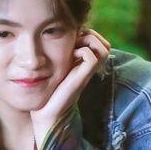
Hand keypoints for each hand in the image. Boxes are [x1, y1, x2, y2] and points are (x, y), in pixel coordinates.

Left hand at [30, 29, 109, 147]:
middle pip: (104, 44)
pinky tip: (70, 55)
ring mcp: (86, 73)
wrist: (46, 115)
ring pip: (103, 48)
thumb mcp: (52, 72)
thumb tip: (50, 41)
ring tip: (74, 45)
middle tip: (73, 39)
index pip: (97, 42)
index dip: (86, 33)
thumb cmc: (46, 95)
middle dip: (90, 35)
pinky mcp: (81, 79)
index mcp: (81, 65)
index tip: (70, 36)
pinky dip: (82, 51)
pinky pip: (91, 57)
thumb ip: (56, 59)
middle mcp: (87, 69)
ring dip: (89, 40)